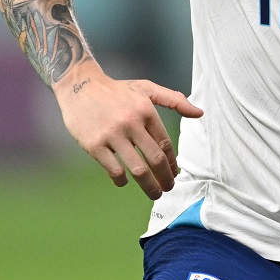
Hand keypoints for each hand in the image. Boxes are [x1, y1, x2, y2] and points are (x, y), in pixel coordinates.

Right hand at [53, 70, 203, 198]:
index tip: (175, 173)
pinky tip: (124, 182)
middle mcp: (131, 123)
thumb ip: (174, 100)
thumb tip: (200, 113)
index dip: (172, 162)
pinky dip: (121, 180)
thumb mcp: (147, 88)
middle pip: (155, 158)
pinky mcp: (93, 144)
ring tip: (154, 193)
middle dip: (165, 178)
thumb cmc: (117, 90)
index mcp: (146, 111)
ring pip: (137, 168)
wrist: (79, 85)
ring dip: (149, 185)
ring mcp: (112, 135)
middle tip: (168, 188)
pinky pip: (113, 169)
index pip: (165, 144)